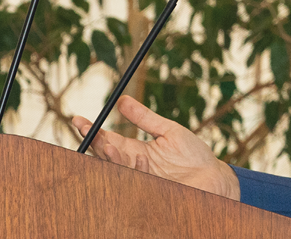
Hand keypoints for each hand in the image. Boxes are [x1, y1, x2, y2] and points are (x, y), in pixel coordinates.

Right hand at [72, 95, 239, 199]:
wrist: (213, 177)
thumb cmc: (193, 155)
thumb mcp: (169, 131)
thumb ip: (145, 118)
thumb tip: (122, 99)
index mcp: (135, 151)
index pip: (107, 140)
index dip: (92, 131)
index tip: (78, 119)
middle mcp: (133, 166)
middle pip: (104, 156)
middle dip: (93, 143)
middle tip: (86, 130)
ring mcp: (140, 180)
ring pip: (115, 170)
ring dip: (109, 157)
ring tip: (107, 144)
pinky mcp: (149, 192)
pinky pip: (134, 182)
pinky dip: (133, 170)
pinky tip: (137, 159)